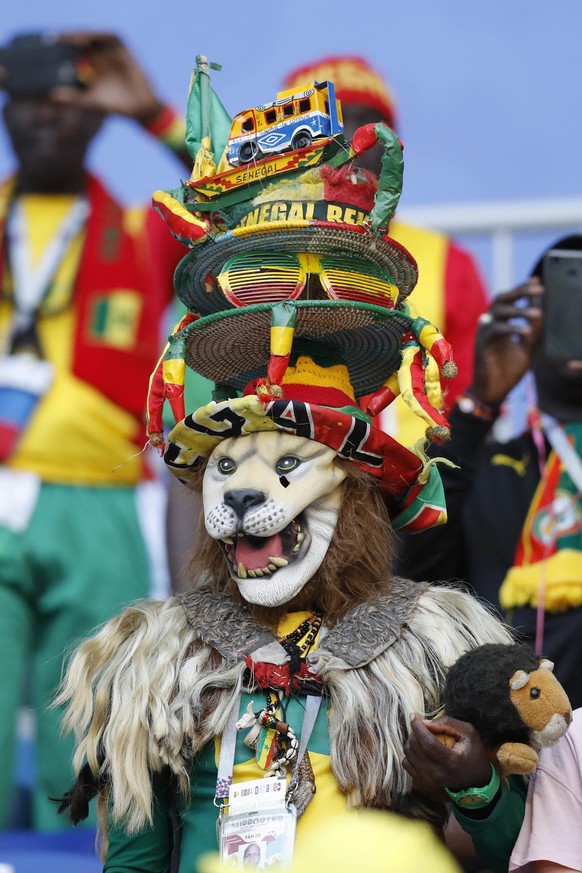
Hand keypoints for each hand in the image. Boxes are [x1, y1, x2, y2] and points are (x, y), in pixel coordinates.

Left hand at [49, 32, 163, 123]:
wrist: (138, 109)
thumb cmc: (114, 106)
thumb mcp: (91, 102)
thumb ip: (73, 98)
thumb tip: (52, 96)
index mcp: (91, 65)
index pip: (75, 49)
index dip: (64, 42)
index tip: (51, 41)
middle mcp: (100, 56)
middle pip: (84, 39)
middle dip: (72, 36)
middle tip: (61, 38)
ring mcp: (112, 52)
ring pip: (97, 36)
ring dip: (87, 34)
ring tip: (76, 39)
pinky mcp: (125, 51)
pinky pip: (113, 37)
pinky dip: (103, 35)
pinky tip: (94, 39)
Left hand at [403, 714, 490, 800]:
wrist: (477, 779)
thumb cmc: (473, 752)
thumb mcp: (468, 732)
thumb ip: (447, 723)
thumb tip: (425, 722)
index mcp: (452, 761)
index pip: (428, 743)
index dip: (418, 727)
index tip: (413, 715)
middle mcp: (439, 774)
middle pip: (416, 747)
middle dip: (415, 732)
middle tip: (423, 727)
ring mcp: (430, 781)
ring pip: (408, 754)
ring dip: (412, 741)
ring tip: (422, 737)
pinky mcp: (424, 783)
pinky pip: (406, 763)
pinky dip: (410, 753)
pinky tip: (420, 749)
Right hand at [469, 278, 543, 407]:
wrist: (493, 393)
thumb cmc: (506, 372)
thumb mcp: (526, 349)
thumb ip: (532, 333)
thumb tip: (541, 314)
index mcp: (499, 324)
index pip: (509, 301)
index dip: (521, 289)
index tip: (537, 281)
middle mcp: (489, 325)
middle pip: (501, 300)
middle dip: (520, 292)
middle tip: (538, 290)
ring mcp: (484, 334)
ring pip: (497, 312)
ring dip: (518, 310)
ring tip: (537, 314)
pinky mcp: (481, 345)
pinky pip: (495, 331)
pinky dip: (511, 328)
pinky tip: (526, 331)